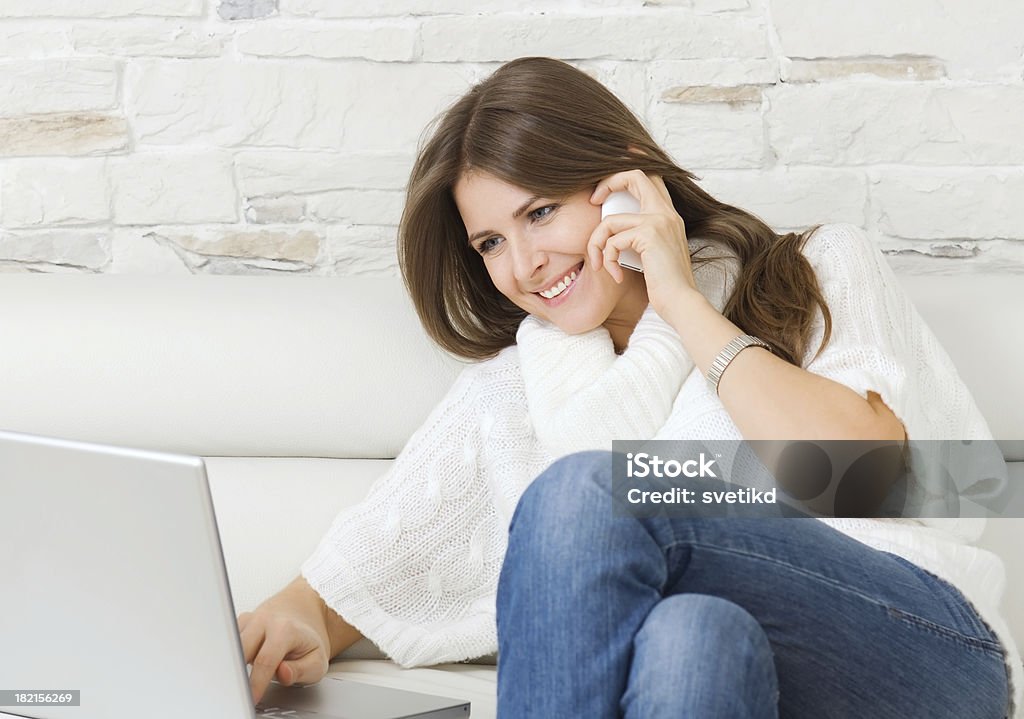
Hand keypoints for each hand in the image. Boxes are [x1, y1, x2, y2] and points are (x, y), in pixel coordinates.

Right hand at [238, 606, 329, 704]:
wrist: (301, 620)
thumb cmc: (306, 644)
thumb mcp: (316, 662)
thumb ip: (301, 670)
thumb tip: (283, 673)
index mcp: (286, 629)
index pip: (266, 660)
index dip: (256, 683)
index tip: (252, 698)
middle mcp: (266, 620)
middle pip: (241, 650)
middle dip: (239, 673)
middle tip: (241, 691)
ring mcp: (251, 619)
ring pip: (231, 646)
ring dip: (236, 663)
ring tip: (245, 676)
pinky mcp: (240, 623)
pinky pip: (228, 642)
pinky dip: (233, 656)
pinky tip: (242, 663)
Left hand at [587, 170, 698, 316]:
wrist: (681, 302)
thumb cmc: (665, 285)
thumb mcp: (652, 254)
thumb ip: (638, 235)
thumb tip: (610, 229)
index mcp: (669, 215)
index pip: (652, 176)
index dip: (631, 166)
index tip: (608, 178)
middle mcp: (666, 213)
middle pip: (635, 175)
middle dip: (608, 183)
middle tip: (593, 200)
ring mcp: (659, 221)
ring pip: (610, 220)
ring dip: (596, 243)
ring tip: (599, 263)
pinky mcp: (649, 234)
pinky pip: (612, 240)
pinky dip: (607, 259)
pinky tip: (616, 275)